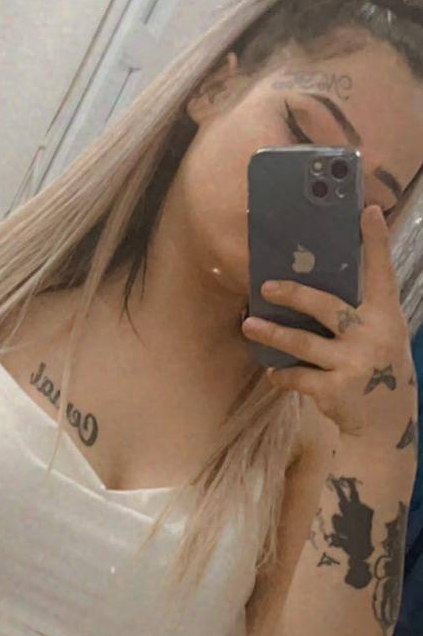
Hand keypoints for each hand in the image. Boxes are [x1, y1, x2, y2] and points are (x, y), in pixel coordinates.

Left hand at [241, 205, 417, 444]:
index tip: (367, 211)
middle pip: (326, 306)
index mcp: (386, 316)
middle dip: (294, 294)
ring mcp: (352, 363)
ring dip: (272, 333)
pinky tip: (272, 371)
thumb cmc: (379, 369)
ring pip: (302, 342)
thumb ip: (361, 312)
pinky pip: (297, 375)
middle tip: (266, 286)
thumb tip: (320, 283)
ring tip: (249, 325)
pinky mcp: (333, 389)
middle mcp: (372, 336)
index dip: (375, 242)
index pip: (382, 272)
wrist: (387, 423)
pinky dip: (282, 374)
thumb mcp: (381, 336)